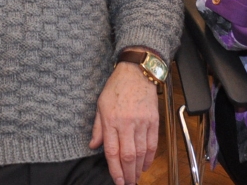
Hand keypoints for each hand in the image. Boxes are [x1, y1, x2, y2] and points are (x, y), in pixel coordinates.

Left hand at [89, 57, 158, 184]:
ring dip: (139, 168)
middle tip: (127, 184)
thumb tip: (93, 146)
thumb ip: (98, 128)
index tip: (116, 180)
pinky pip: (152, 143)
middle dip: (127, 173)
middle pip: (128, 155)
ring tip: (136, 177)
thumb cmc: (116, 87)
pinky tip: (146, 165)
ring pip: (141, 152)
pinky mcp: (153, 120)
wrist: (137, 72)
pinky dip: (150, 157)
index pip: (112, 151)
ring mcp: (141, 122)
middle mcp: (126, 123)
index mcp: (111, 120)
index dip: (114, 169)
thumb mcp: (100, 105)